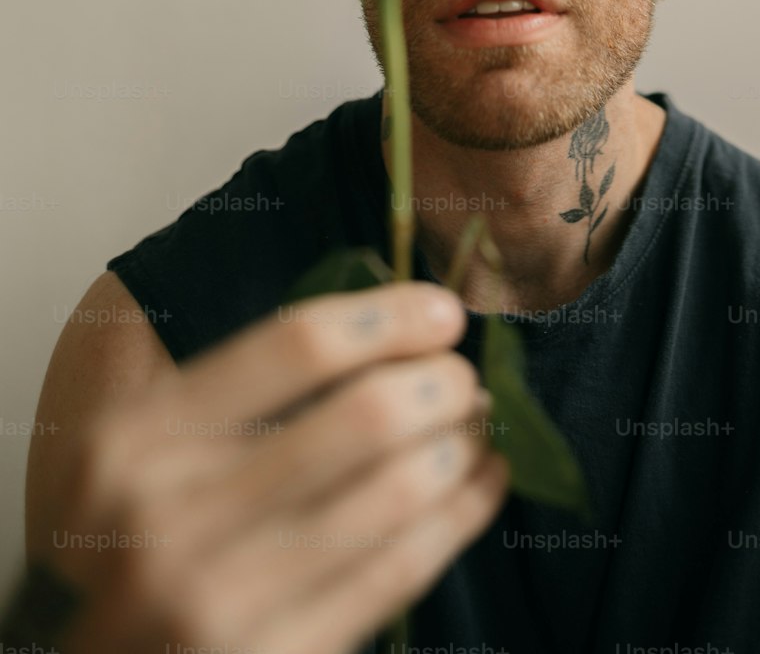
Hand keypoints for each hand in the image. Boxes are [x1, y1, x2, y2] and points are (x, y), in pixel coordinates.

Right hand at [48, 283, 507, 653]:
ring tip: (477, 425)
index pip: (294, 346)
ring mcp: (221, 602)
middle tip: (462, 375)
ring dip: (459, 447)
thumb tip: (373, 325)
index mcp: (133, 441)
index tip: (441, 310)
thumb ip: (225, 391)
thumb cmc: (125, 546)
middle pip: (363, 417)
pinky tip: (480, 484)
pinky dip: (459, 517)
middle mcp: (169, 520)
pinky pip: (399, 572)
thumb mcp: (132, 455)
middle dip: (439, 384)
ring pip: (396, 495)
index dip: (387, 317)